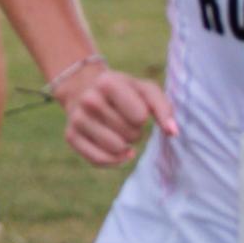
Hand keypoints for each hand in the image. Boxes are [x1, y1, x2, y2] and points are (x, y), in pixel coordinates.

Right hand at [58, 63, 176, 167]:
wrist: (84, 89)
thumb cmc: (123, 92)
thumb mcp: (144, 89)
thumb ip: (163, 107)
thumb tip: (172, 132)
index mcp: (107, 82)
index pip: (140, 117)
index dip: (142, 117)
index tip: (134, 108)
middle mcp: (88, 99)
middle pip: (130, 134)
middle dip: (133, 131)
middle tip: (124, 119)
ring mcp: (77, 118)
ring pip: (116, 149)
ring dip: (124, 145)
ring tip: (117, 131)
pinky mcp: (70, 136)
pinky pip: (100, 160)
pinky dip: (113, 159)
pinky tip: (115, 150)